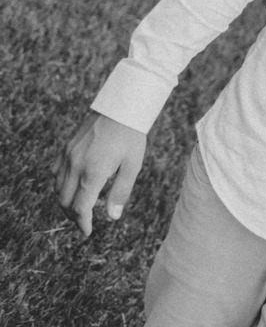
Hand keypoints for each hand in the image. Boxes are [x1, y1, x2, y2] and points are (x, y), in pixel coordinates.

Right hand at [54, 112, 146, 235]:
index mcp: (93, 173)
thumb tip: (112, 217)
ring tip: (79, 207)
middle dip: (72, 215)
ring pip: (57, 188)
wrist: (121, 108)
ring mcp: (68, 156)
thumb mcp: (132, 166)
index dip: (82, 223)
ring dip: (65, 201)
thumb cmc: (131, 137)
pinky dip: (60, 185)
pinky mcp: (66, 148)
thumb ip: (121, 192)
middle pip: (64, 201)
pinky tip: (72, 186)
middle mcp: (75, 166)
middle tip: (84, 222)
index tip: (88, 232)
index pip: (80, 207)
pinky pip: (56, 172)